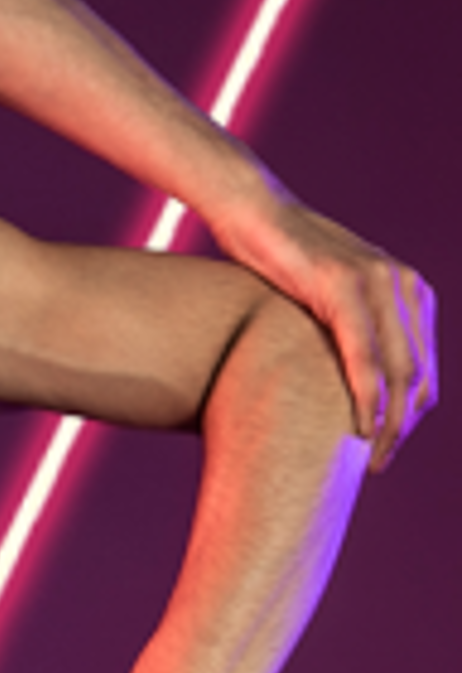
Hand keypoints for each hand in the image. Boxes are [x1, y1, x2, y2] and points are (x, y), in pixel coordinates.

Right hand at [206, 198, 437, 472]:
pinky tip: (360, 424)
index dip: (410, 414)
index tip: (384, 446)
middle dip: (403, 426)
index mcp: (407, 289)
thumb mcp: (323, 295)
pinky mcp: (344, 286)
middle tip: (379, 462)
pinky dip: (366, 395)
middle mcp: (403, 284)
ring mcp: (378, 282)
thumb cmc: (274, 257)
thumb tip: (340, 372)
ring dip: (390, 422)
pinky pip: (364, 354)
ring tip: (372, 455)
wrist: (248, 210)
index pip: (424, 367)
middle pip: (419, 374)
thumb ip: (347, 325)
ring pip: (400, 370)